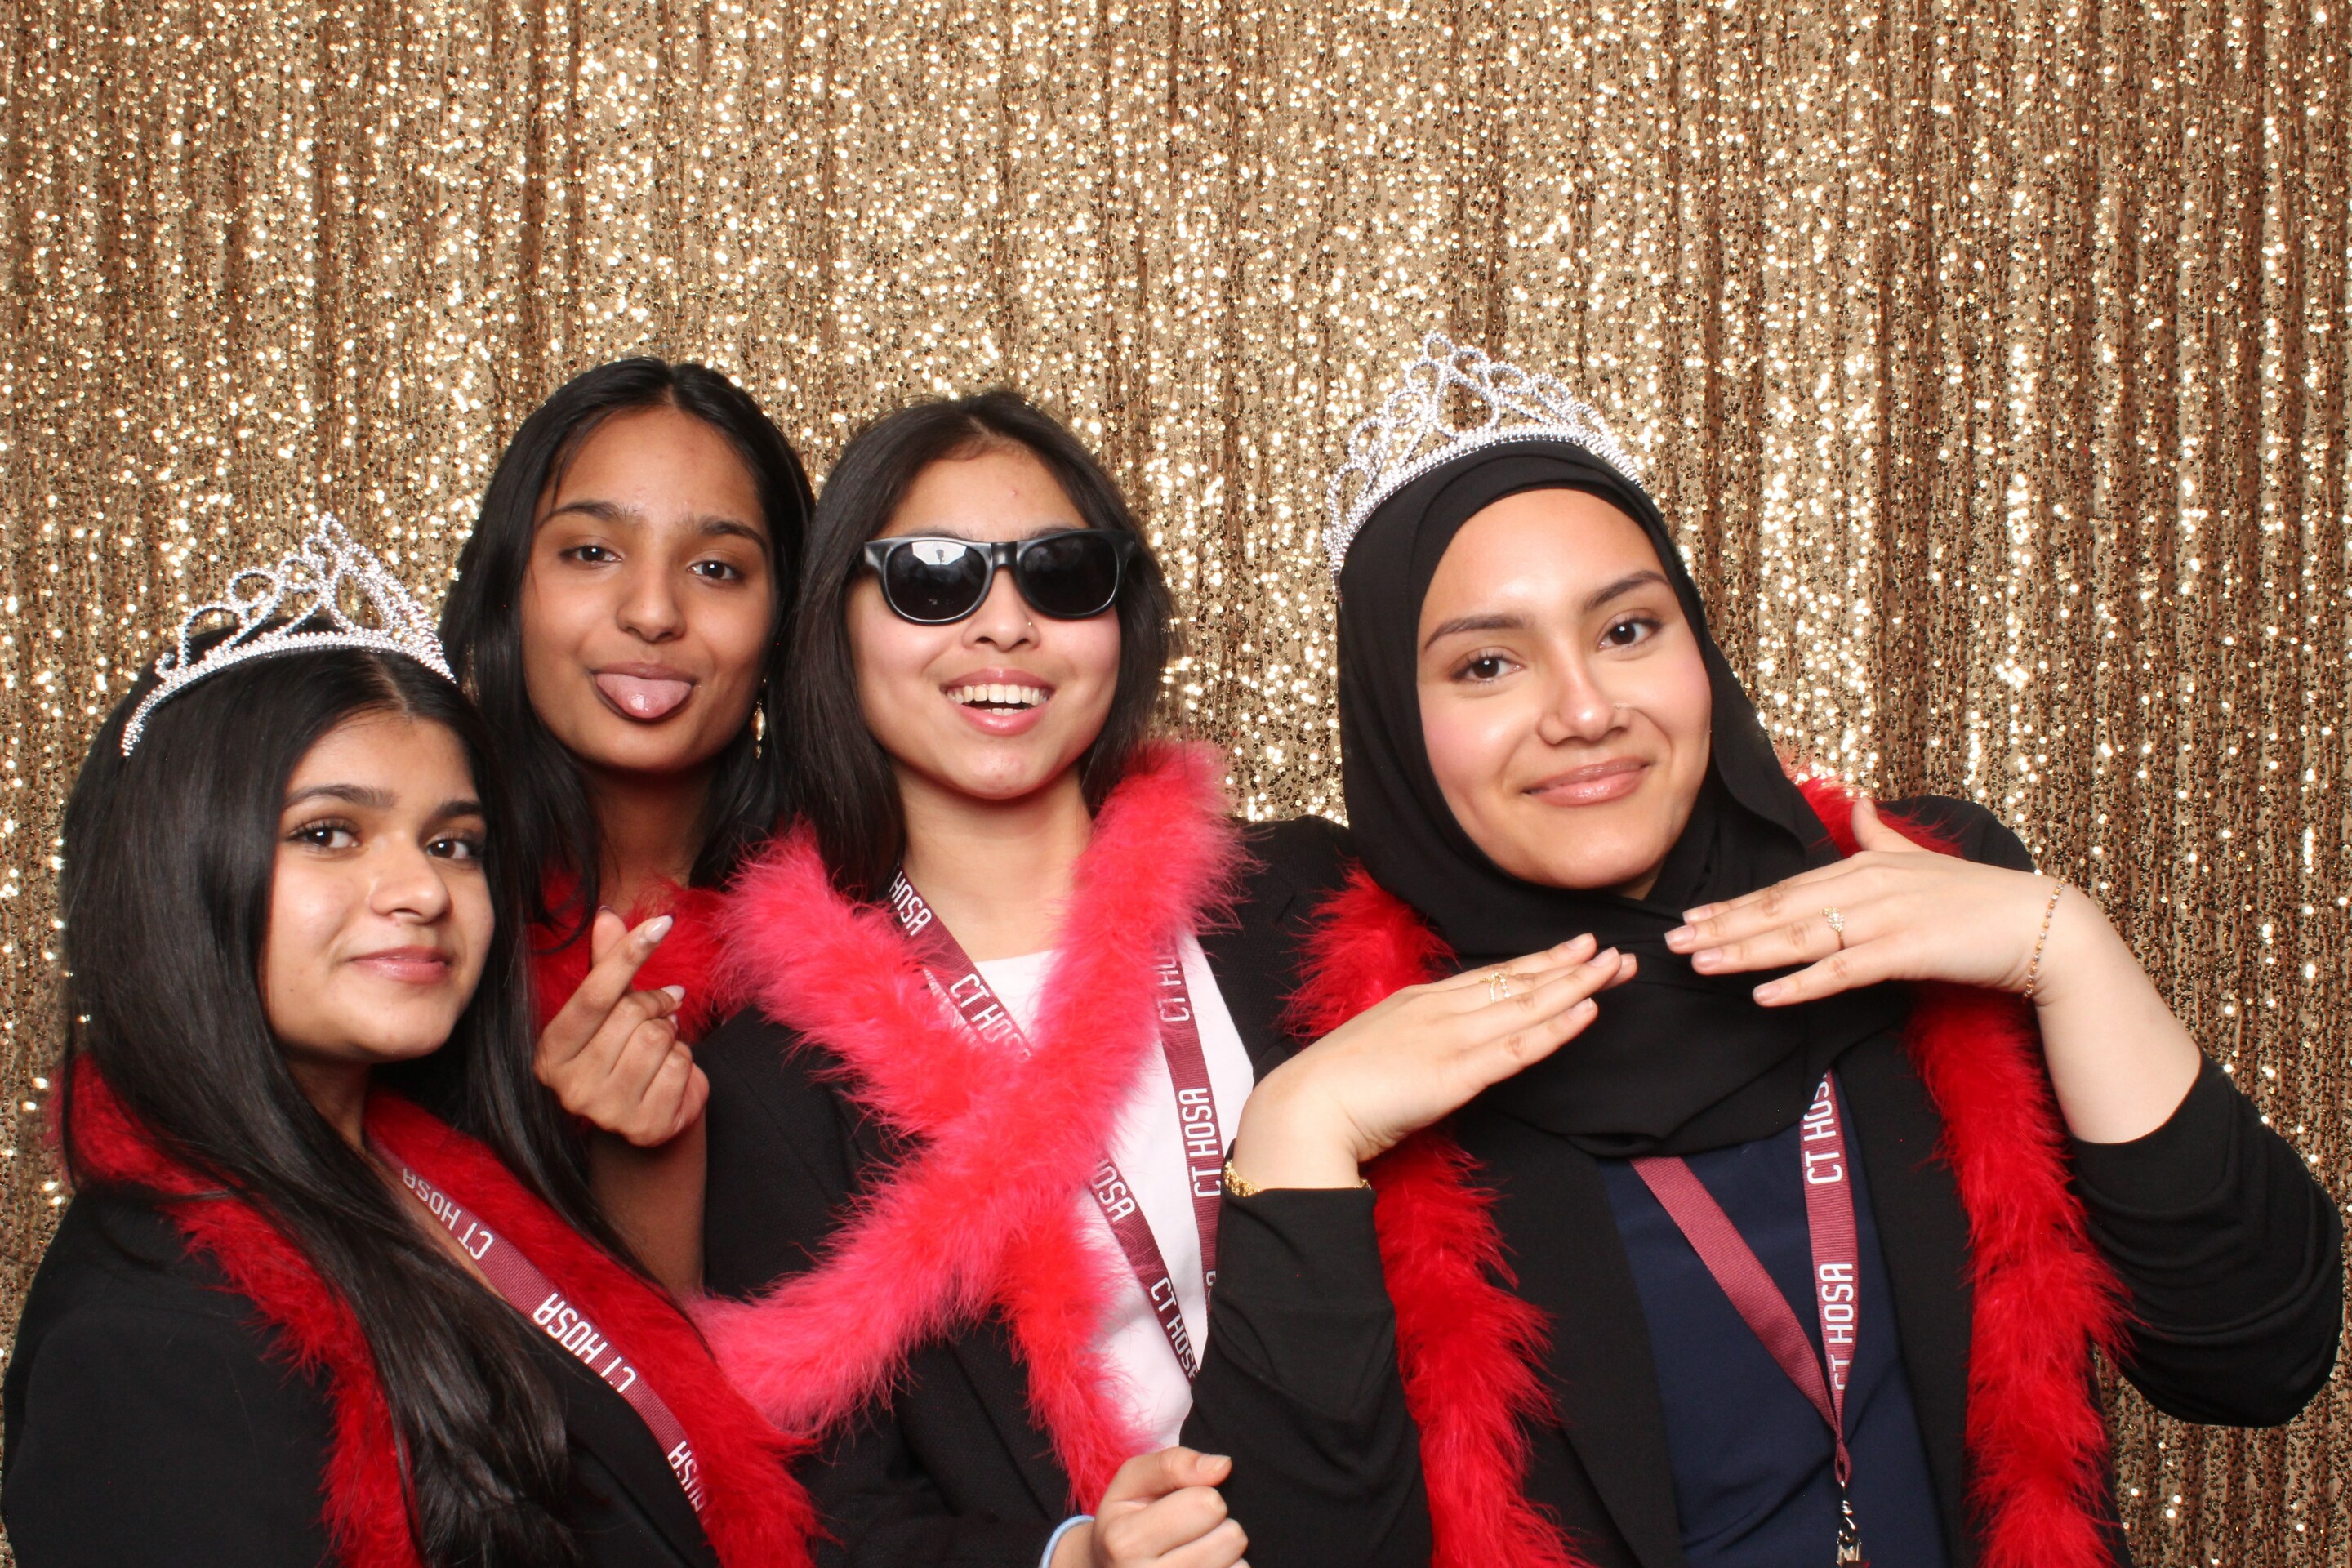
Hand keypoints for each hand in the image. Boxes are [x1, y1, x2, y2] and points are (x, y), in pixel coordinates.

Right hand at [536, 909, 708, 1146]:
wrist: (644, 1118)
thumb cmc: (622, 1054)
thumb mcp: (609, 1010)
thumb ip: (605, 965)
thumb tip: (605, 914)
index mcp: (552, 1052)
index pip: (594, 995)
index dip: (628, 954)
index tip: (661, 923)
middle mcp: (570, 1087)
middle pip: (631, 1015)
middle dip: (656, 1004)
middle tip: (661, 1010)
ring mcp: (606, 1112)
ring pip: (657, 1039)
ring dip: (670, 1035)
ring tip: (660, 1046)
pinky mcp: (645, 1127)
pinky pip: (680, 1066)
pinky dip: (685, 1061)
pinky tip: (668, 1073)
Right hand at [1049, 1448, 1246, 1567]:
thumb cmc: (1126, 1518)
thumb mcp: (1133, 1480)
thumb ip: (1173, 1463)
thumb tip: (1221, 1466)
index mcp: (1126, 1541)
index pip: (1207, 1505)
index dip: (1205, 1495)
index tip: (1185, 1503)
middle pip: (1230, 1538)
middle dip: (1219, 1525)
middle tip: (1193, 1530)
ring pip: (1239, 1567)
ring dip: (1226, 1553)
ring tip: (1198, 1550)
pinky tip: (1205, 1567)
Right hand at [1231, 935, 1635, 1188]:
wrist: (1305, 1108)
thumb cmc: (1333, 1089)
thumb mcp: (1379, 1049)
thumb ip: (1413, 1043)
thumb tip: (1434, 1050)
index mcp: (1420, 1002)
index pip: (1491, 978)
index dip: (1537, 964)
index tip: (1573, 950)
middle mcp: (1440, 1009)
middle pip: (1518, 982)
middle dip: (1570, 966)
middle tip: (1614, 950)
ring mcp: (1451, 1038)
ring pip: (1527, 1006)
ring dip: (1576, 986)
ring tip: (1615, 969)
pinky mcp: (1457, 1073)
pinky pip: (1519, 1048)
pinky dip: (1556, 1028)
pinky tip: (1585, 1012)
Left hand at [1664, 796, 2092, 1005]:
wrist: (2040, 924)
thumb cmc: (1977, 897)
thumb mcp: (1920, 857)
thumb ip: (1883, 834)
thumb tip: (1862, 801)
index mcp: (1863, 866)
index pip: (1784, 890)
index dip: (1734, 905)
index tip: (1691, 917)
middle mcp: (1866, 886)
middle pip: (1780, 911)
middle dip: (1722, 927)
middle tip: (1672, 943)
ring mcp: (1885, 918)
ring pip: (1800, 938)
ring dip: (1745, 952)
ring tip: (1701, 963)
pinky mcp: (1906, 951)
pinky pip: (1842, 971)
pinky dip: (1801, 983)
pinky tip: (1764, 995)